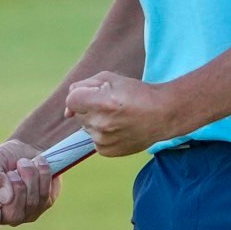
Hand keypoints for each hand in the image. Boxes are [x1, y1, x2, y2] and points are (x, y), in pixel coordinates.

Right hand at [0, 136, 59, 229]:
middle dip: (17, 189)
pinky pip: (46, 194)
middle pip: (14, 216)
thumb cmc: (5, 157)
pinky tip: (38, 163)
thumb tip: (5, 198)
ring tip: (24, 162)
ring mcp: (27, 212)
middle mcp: (6, 215)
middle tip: (14, 172)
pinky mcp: (45, 204)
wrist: (28, 149)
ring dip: (30, 177)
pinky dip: (42, 174)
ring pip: (32, 202)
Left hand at [60, 69, 179, 160]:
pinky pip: (93, 140)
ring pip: (85, 127)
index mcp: (101, 102)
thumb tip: (68, 107)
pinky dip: (102, 134)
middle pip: (78, 114)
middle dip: (89, 107)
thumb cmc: (137, 93)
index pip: (71, 100)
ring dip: (95, 121)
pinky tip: (118, 128)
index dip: (81, 95)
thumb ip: (83, 86)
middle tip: (111, 104)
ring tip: (117, 117)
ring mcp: (102, 140)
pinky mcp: (106, 151)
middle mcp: (100, 123)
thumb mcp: (110, 78)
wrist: (162, 114)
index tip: (94, 94)